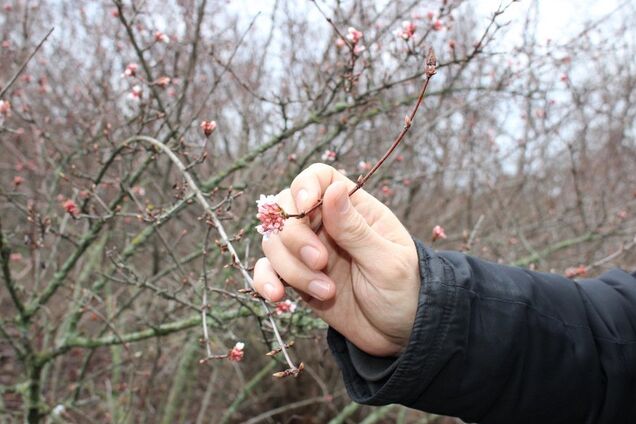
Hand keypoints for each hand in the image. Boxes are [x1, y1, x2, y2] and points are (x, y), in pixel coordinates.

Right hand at [252, 164, 419, 356]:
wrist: (398, 334)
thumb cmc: (403, 292)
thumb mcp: (386, 261)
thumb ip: (355, 229)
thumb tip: (333, 188)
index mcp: (355, 210)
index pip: (319, 178)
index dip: (304, 185)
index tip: (304, 207)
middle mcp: (327, 225)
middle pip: (287, 208)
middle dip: (295, 237)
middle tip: (321, 262)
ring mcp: (309, 252)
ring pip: (274, 241)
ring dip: (291, 267)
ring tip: (325, 291)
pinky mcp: (298, 278)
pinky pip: (268, 270)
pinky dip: (265, 279)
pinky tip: (277, 296)